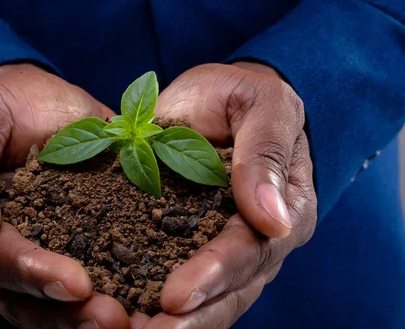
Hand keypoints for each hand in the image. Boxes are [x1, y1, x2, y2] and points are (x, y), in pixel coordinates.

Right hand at [0, 63, 137, 327]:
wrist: (43, 100)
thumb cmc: (6, 106)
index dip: (34, 274)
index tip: (77, 284)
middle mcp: (4, 252)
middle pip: (29, 298)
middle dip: (69, 313)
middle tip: (113, 319)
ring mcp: (43, 253)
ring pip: (57, 304)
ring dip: (89, 317)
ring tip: (129, 320)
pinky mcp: (81, 245)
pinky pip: (94, 278)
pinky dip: (115, 293)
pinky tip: (142, 303)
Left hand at [144, 62, 316, 327]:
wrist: (221, 101)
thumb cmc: (244, 97)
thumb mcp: (263, 106)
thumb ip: (265, 154)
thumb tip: (274, 219)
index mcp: (285, 210)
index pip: (249, 252)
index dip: (213, 276)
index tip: (175, 297)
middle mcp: (258, 242)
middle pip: (227, 293)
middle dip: (189, 321)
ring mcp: (224, 249)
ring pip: (205, 301)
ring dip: (169, 324)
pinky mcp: (189, 245)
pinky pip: (173, 280)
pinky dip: (148, 302)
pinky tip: (119, 317)